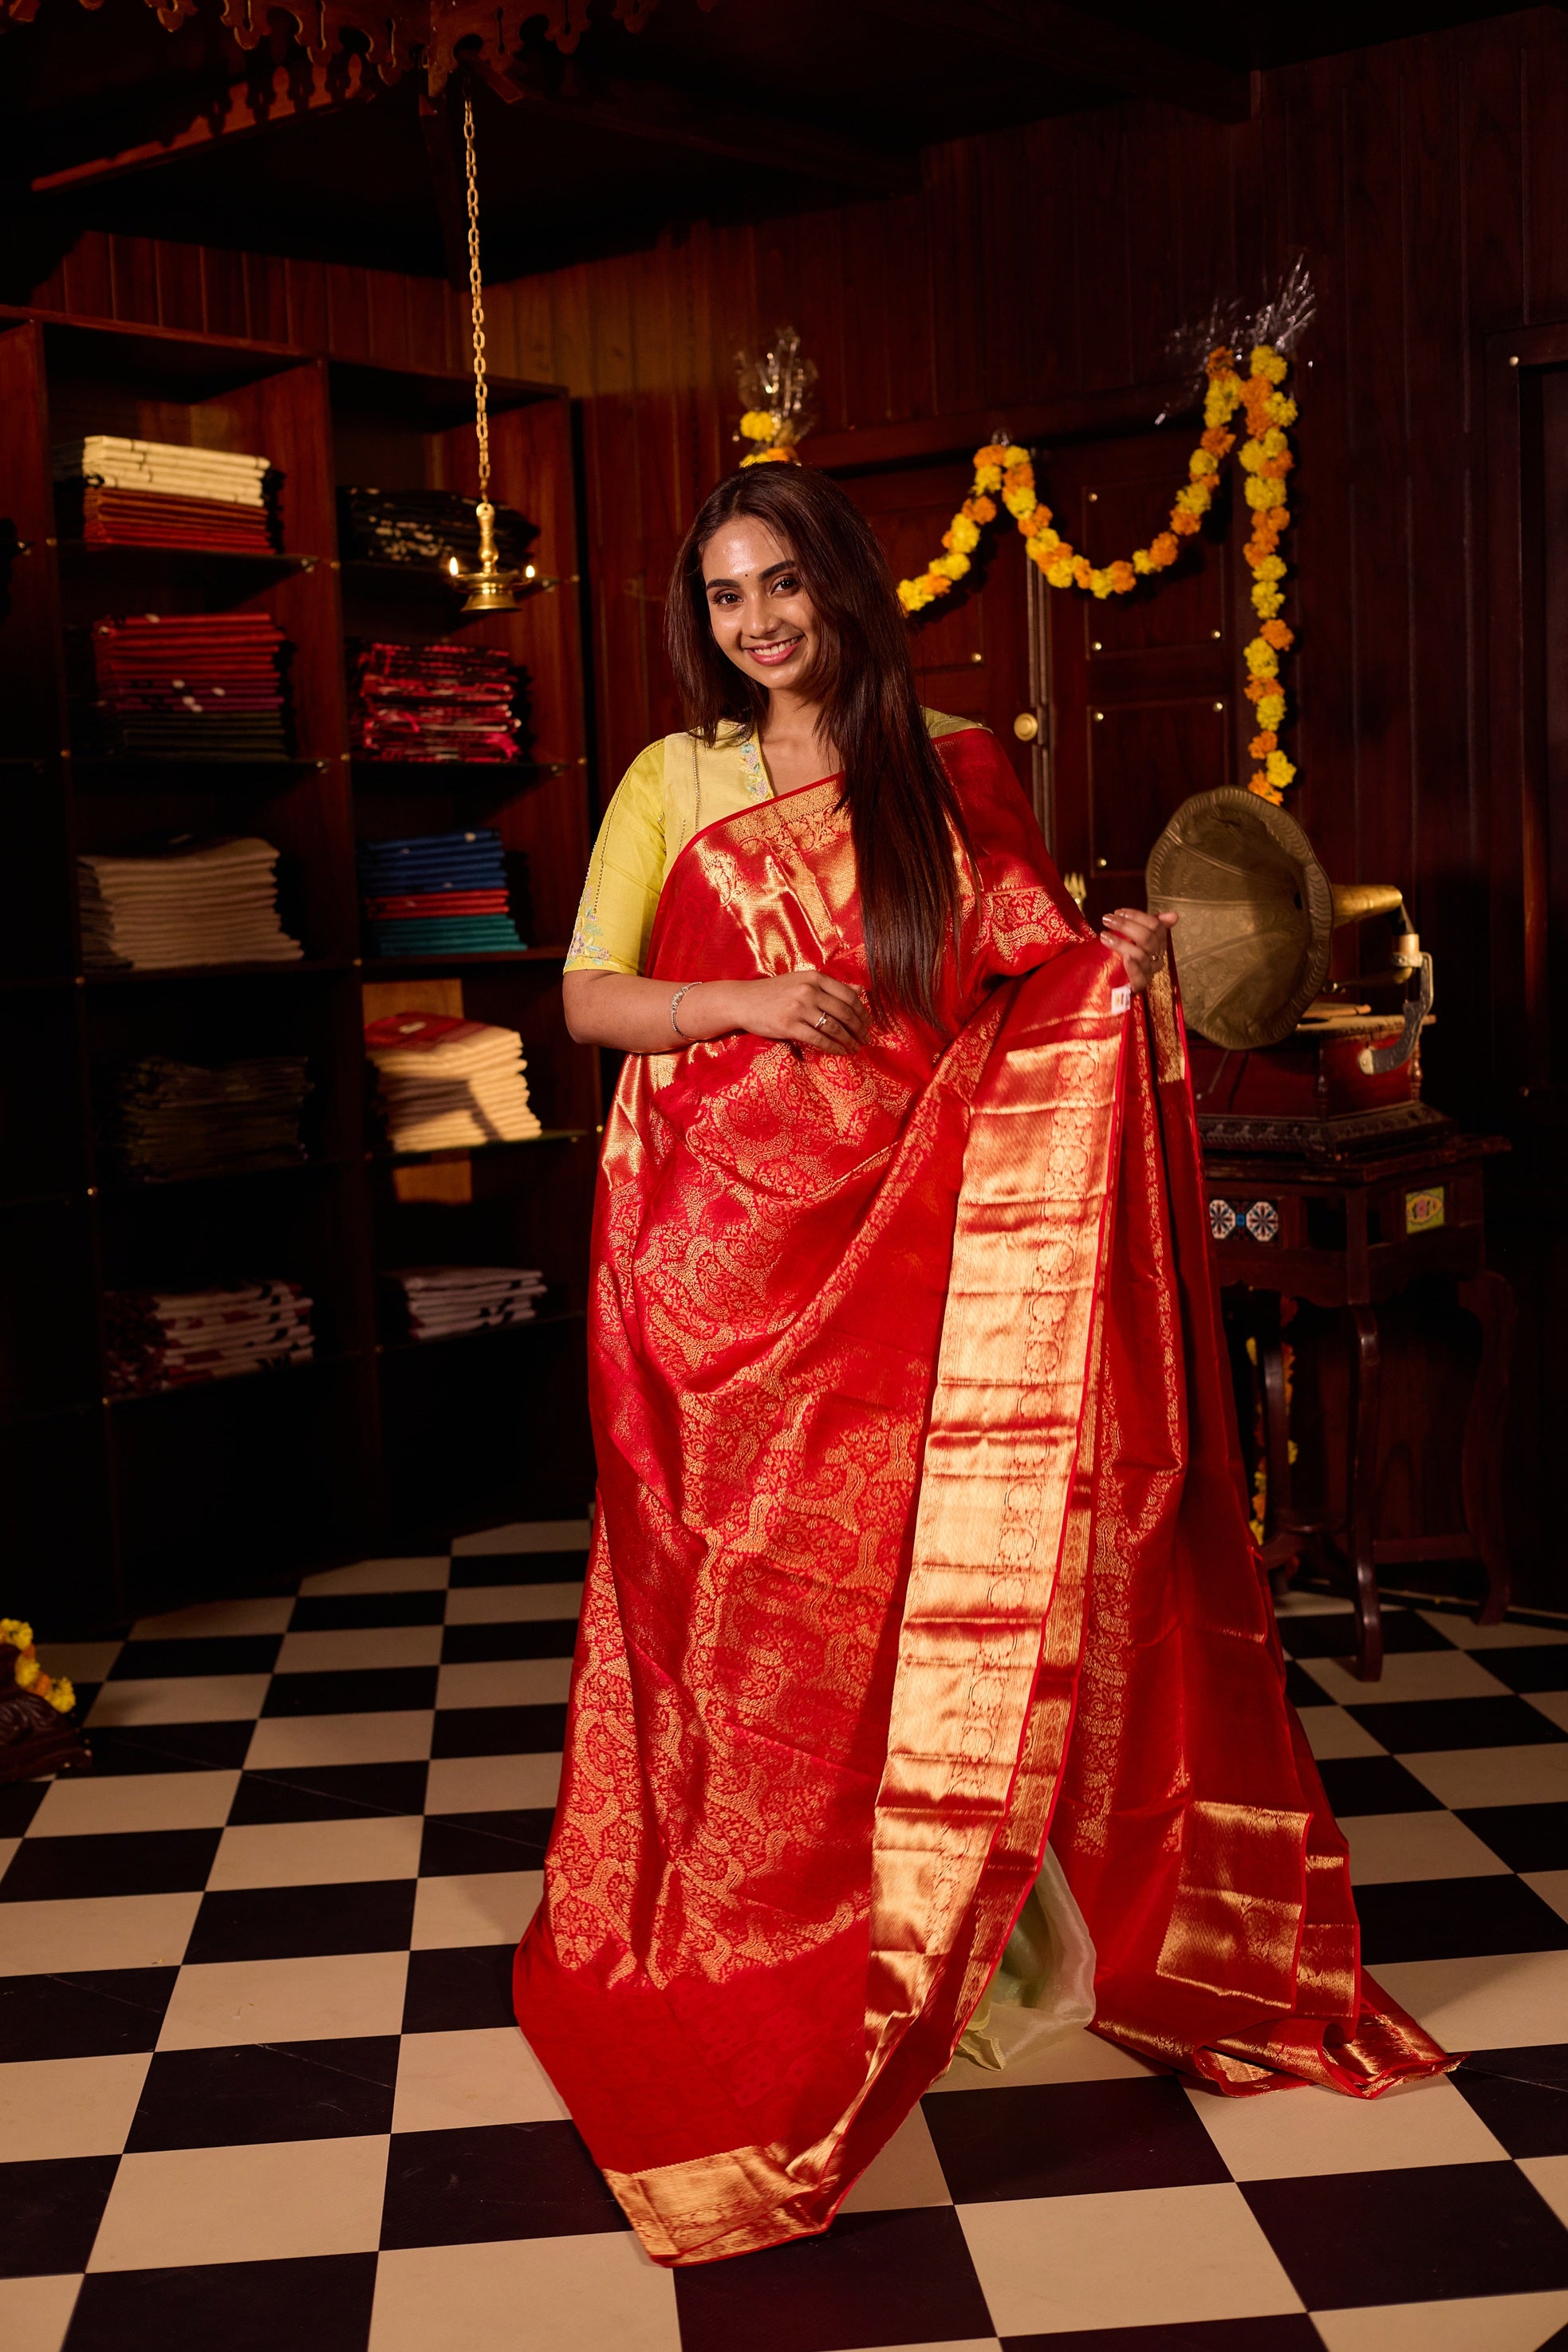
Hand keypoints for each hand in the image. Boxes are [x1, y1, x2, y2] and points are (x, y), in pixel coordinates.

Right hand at [711, 969, 869, 1053]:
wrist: (744, 1001)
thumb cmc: (776, 992)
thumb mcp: (804, 982)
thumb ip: (832, 987)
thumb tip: (861, 990)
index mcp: (815, 978)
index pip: (848, 995)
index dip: (863, 1012)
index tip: (868, 1023)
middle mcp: (808, 990)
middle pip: (845, 1012)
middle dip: (859, 1029)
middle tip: (866, 1039)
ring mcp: (798, 1008)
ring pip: (834, 1027)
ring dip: (849, 1040)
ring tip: (855, 1048)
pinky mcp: (789, 1026)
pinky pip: (818, 1039)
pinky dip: (833, 1048)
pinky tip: (840, 1052)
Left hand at [1099, 907, 1177, 993]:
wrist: (1110, 986)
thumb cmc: (1121, 960)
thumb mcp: (1132, 940)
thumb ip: (1147, 926)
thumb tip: (1174, 916)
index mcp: (1158, 945)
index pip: (1156, 926)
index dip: (1138, 916)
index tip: (1118, 912)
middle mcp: (1156, 958)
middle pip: (1148, 938)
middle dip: (1126, 925)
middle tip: (1107, 919)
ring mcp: (1148, 973)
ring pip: (1141, 954)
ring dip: (1121, 943)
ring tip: (1104, 936)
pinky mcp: (1139, 987)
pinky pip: (1140, 978)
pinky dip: (1133, 966)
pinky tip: (1126, 958)